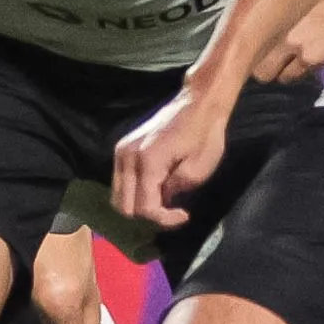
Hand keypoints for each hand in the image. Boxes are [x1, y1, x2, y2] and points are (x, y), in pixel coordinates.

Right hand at [113, 80, 233, 228]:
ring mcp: (122, 151)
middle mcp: (127, 157)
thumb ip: (175, 191)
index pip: (144, 208)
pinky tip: (156, 188)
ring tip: (164, 201)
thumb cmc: (204, 134)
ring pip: (118, 197)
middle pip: (124, 207)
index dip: (164, 220)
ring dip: (139, 205)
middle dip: (148, 216)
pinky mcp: (123, 148)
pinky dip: (134, 192)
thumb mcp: (199, 169)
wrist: (197, 103)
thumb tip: (161, 201)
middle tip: (172, 211)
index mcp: (147, 161)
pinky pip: (121, 182)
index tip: (184, 215)